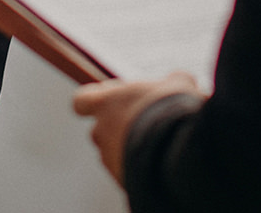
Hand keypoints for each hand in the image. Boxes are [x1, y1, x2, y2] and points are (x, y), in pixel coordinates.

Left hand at [72, 72, 201, 185]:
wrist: (177, 151)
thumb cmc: (171, 111)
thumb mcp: (176, 85)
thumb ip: (171, 81)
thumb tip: (179, 79)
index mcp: (105, 103)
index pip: (81, 101)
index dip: (93, 101)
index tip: (111, 100)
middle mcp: (101, 132)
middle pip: (100, 129)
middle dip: (118, 128)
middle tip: (145, 124)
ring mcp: (110, 160)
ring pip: (114, 153)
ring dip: (130, 150)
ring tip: (159, 146)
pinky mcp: (123, 181)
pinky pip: (128, 172)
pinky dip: (141, 168)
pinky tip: (163, 163)